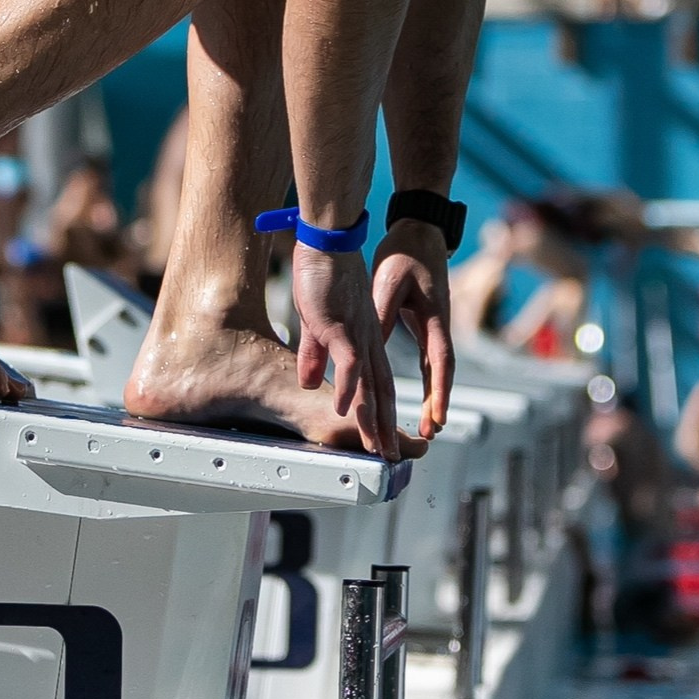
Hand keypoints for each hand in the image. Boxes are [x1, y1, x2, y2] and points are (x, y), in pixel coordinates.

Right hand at [292, 242, 399, 459]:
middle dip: (384, 427)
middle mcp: (367, 341)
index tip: (382, 440)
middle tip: (390, 457)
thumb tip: (308, 380)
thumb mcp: (317, 323)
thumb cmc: (322, 275)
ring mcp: (356, 334)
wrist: (327, 241)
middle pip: (380, 391)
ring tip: (377, 447)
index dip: (381, 414)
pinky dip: (347, 386)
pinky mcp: (340, 325)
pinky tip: (346, 408)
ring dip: (373, 417)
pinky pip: (348, 361)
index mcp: (363, 340)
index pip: (376, 384)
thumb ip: (315, 353)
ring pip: (369, 383)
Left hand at [372, 220, 453, 438]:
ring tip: (426, 425)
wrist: (418, 228)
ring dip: (431, 395)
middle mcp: (440, 325)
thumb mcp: (389, 282)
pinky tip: (419, 394)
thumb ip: (381, 315)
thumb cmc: (405, 251)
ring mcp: (434, 324)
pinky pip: (427, 356)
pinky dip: (426, 379)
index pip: (441, 362)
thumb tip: (368, 349)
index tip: (437, 418)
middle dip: (437, 403)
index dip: (439, 392)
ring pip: (435, 367)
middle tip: (430, 434)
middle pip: (441, 372)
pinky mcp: (425, 321)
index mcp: (435, 317)